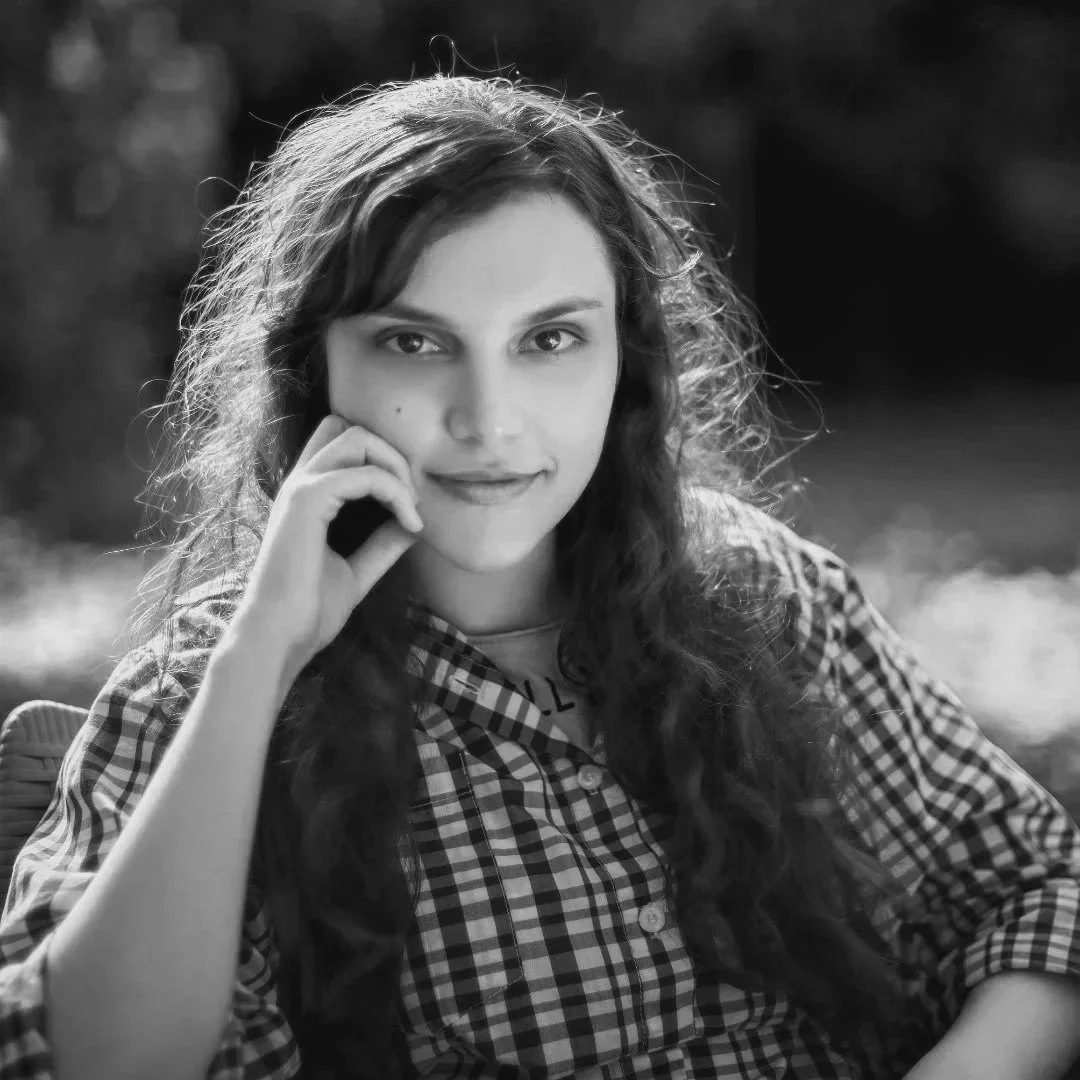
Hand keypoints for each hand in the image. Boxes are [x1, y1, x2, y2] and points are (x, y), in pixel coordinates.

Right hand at [234, 415, 422, 677]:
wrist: (280, 637)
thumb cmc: (309, 610)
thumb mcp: (357, 571)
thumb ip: (381, 546)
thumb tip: (413, 525)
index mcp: (307, 496)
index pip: (341, 442)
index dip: (380, 459)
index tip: (408, 503)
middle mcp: (301, 483)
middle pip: (352, 429)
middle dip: (393, 455)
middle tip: (414, 501)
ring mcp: (301, 488)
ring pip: (358, 438)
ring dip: (397, 468)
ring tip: (413, 510)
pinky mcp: (307, 501)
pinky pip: (366, 475)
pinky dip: (396, 493)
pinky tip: (410, 524)